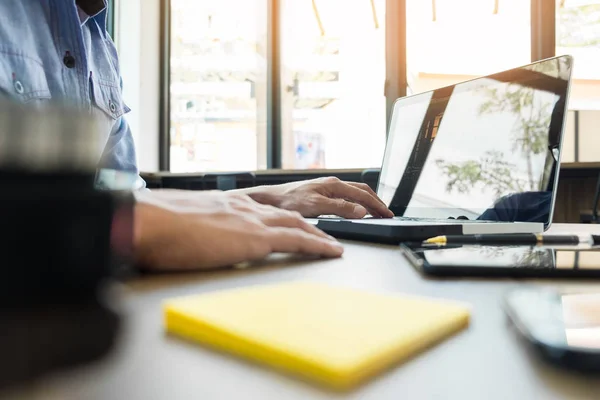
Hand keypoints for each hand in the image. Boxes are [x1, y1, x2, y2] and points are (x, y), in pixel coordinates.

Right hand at [133, 190, 342, 270]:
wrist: (147, 222)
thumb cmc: (153, 226)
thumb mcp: (178, 224)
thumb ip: (192, 228)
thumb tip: (188, 239)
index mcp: (225, 204)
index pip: (264, 210)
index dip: (281, 218)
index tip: (292, 224)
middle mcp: (243, 207)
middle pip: (287, 214)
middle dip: (308, 224)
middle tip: (324, 234)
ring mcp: (250, 219)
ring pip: (298, 224)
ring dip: (319, 235)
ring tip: (333, 245)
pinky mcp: (254, 237)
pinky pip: (297, 240)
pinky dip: (318, 245)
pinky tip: (331, 251)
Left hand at [239, 177, 393, 218]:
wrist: (271, 199)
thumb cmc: (288, 201)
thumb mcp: (316, 206)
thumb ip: (340, 208)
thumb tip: (361, 210)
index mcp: (334, 184)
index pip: (363, 194)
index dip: (377, 205)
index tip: (388, 214)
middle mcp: (332, 184)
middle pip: (362, 191)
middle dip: (376, 202)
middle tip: (387, 214)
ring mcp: (327, 188)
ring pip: (355, 193)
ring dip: (368, 202)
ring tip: (376, 212)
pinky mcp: (322, 194)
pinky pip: (346, 197)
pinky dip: (357, 203)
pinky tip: (356, 210)